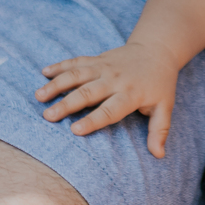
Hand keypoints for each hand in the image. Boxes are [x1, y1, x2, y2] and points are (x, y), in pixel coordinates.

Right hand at [36, 43, 179, 157]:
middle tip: (48, 116)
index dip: (93, 120)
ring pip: (77, 75)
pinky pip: (76, 61)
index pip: (110, 109)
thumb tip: (159, 155)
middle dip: (67, 104)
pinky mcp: (98, 58)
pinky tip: (44, 72)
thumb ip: (159, 131)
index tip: (75, 130)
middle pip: (88, 92)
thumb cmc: (160, 83)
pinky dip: (60, 66)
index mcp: (131, 94)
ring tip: (39, 96)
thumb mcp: (165, 107)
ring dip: (57, 84)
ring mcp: (104, 67)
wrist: (158, 49)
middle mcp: (115, 79)